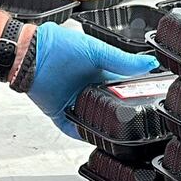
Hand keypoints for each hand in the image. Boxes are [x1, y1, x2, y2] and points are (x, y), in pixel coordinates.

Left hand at [25, 23, 157, 136]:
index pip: (123, 87)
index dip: (135, 95)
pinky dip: (82, 133)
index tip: (148, 102)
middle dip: (118, 114)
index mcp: (101, 72)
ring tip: (115, 132)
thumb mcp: (98, 51)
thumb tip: (149, 63)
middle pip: (108, 106)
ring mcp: (75, 101)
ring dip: (101, 125)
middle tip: (132, 121)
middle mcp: (88, 87)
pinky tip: (92, 135)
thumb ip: (124, 61)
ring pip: (93, 120)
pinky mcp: (61, 113)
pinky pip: (73, 128)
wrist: (31, 55)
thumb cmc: (60, 46)